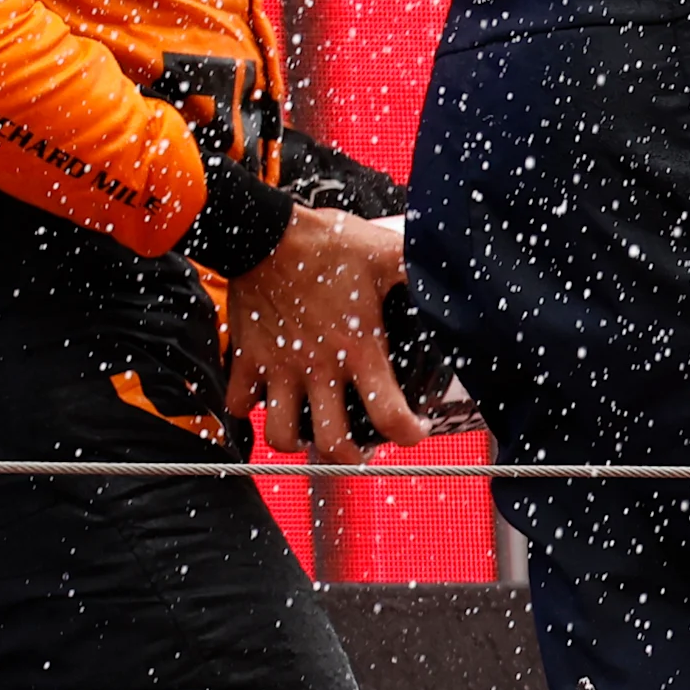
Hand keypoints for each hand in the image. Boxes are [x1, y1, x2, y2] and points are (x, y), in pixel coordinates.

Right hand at [223, 206, 424, 463]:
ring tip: (311, 432)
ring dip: (297, 442)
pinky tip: (265, 400)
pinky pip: (238, 403)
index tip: (414, 432)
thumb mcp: (386, 254)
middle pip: (332, 443)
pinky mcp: (246, 359)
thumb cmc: (328, 243)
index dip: (407, 434)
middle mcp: (318, 367)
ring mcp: (279, 368)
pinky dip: (248, 410)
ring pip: (281, 434)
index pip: (388, 414)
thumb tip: (450, 271)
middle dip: (350, 457)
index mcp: (358, 348)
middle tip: (360, 450)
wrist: (265, 232)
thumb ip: (417, 270)